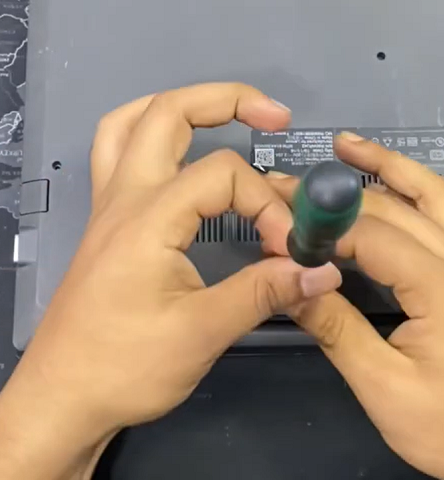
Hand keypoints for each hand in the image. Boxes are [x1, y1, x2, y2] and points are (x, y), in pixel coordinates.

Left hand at [0, 84, 341, 479]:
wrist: (62, 400)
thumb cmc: (126, 368)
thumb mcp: (202, 333)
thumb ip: (264, 292)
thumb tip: (323, 269)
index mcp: (148, 219)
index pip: (223, 176)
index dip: (268, 204)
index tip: (291, 249)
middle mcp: (124, 198)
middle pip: (168, 113)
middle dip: (227, 100)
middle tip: (276, 117)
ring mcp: (109, 207)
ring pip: (130, 122)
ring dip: (180, 107)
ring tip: (226, 114)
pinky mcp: (107, 223)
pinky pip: (118, 152)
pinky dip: (150, 134)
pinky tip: (180, 154)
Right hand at [268, 134, 443, 479]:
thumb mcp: (383, 388)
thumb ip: (336, 328)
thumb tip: (290, 282)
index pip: (374, 235)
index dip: (324, 224)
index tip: (278, 218)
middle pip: (403, 209)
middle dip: (346, 189)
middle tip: (293, 179)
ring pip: (437, 200)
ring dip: (393, 170)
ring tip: (351, 147)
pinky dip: (417, 196)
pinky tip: (393, 191)